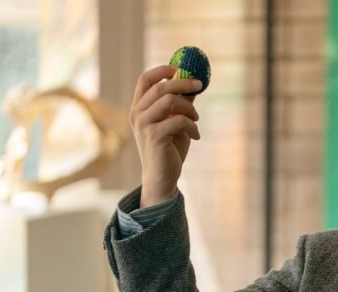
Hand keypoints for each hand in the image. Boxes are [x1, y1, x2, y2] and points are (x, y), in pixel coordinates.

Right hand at [129, 64, 201, 207]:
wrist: (163, 177)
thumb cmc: (170, 148)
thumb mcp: (175, 121)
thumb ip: (179, 103)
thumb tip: (193, 83)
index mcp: (139, 107)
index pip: (145, 79)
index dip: (163, 70)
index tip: (182, 68)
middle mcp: (137, 114)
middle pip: (160, 86)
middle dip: (183, 83)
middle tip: (199, 85)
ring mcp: (143, 125)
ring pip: (169, 101)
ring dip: (189, 108)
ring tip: (196, 120)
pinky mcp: (154, 136)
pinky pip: (178, 120)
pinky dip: (192, 126)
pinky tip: (196, 136)